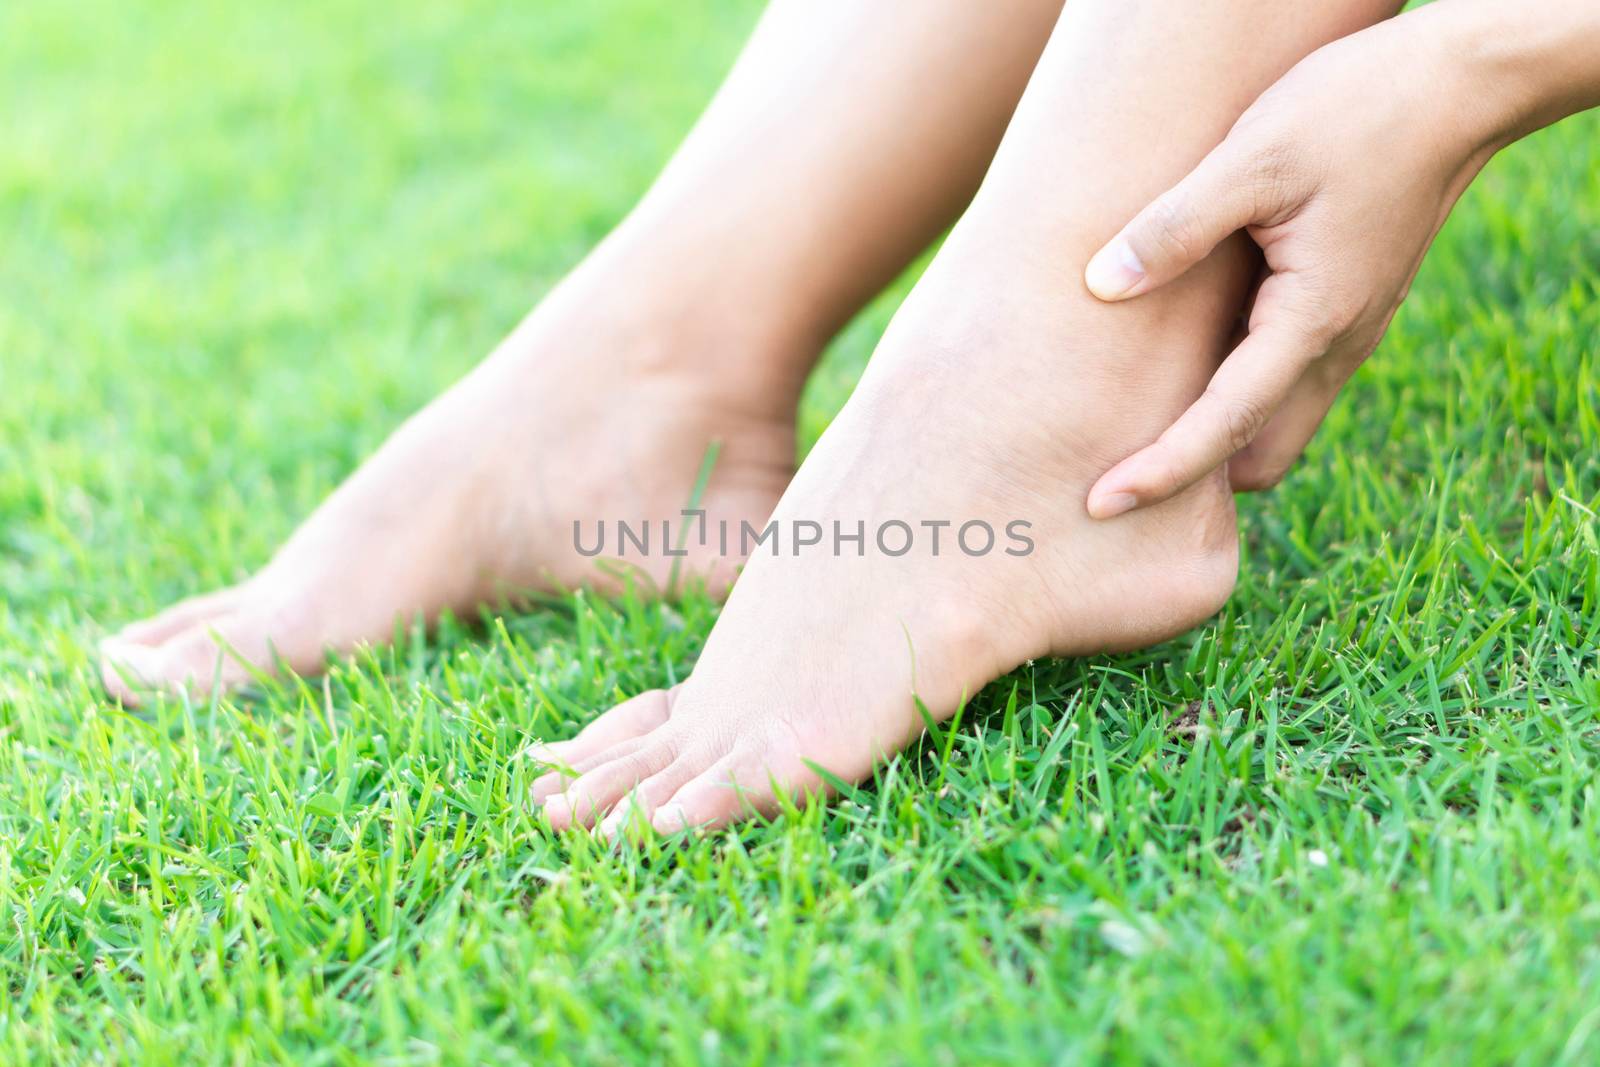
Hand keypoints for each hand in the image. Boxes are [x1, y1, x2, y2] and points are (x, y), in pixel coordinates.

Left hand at [1081, 3, 1524, 518]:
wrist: (1457, 87)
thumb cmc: (1357, 112)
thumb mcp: (1253, 158)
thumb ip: (1175, 227)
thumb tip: (1102, 284)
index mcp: (1313, 321)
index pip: (1226, 426)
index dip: (1161, 471)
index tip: (1101, 504)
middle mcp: (1336, 346)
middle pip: (1260, 457)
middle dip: (1195, 477)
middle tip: (1113, 469)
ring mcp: (1347, 332)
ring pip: (1276, 425)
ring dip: (1217, 439)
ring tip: (1132, 427)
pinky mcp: (1343, 310)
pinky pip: (1285, 384)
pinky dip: (1236, 398)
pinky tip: (1182, 366)